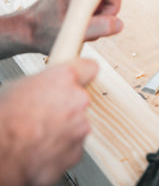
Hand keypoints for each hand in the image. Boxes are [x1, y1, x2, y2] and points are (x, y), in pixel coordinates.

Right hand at [0, 59, 97, 185]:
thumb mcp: (19, 87)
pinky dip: (60, 147)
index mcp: (64, 78)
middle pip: (81, 100)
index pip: (89, 67)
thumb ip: (45, 84)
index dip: (83, 73)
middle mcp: (78, 101)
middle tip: (45, 112)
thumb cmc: (3, 120)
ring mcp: (80, 127)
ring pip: (77, 124)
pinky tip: (41, 146)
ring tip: (38, 132)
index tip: (82, 77)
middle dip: (67, 106)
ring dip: (63, 127)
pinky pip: (72, 145)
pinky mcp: (77, 150)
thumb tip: (47, 87)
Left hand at [29, 0, 123, 53]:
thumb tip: (119, 23)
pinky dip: (95, 18)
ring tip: (82, 25)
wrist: (28, 30)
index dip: (113, 4)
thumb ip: (97, 27)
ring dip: (100, 18)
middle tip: (89, 25)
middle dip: (106, 14)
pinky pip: (98, 6)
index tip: (102, 18)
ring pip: (106, 2)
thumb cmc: (44, 30)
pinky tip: (81, 24)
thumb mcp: (72, 30)